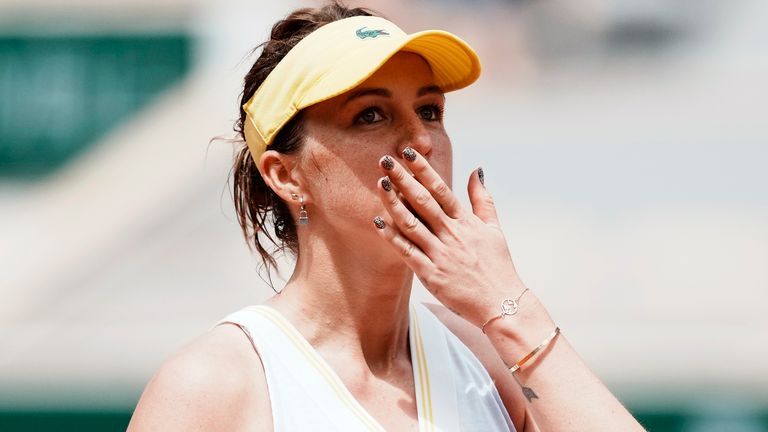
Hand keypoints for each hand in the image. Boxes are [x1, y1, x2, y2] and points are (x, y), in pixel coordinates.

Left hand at [372, 147, 527, 326]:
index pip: (441, 189)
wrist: (501, 304)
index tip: (408, 153)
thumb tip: (476, 171)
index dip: (424, 170)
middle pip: (423, 201)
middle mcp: (452, 235)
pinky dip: (392, 236)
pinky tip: (378, 222)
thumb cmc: (498, 266)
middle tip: (385, 160)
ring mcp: (441, 254)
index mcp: (466, 222)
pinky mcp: (431, 274)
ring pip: (412, 223)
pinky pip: (407, 252)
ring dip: (394, 203)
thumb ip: (483, 199)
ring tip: (380, 184)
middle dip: (403, 179)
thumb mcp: (494, 229)